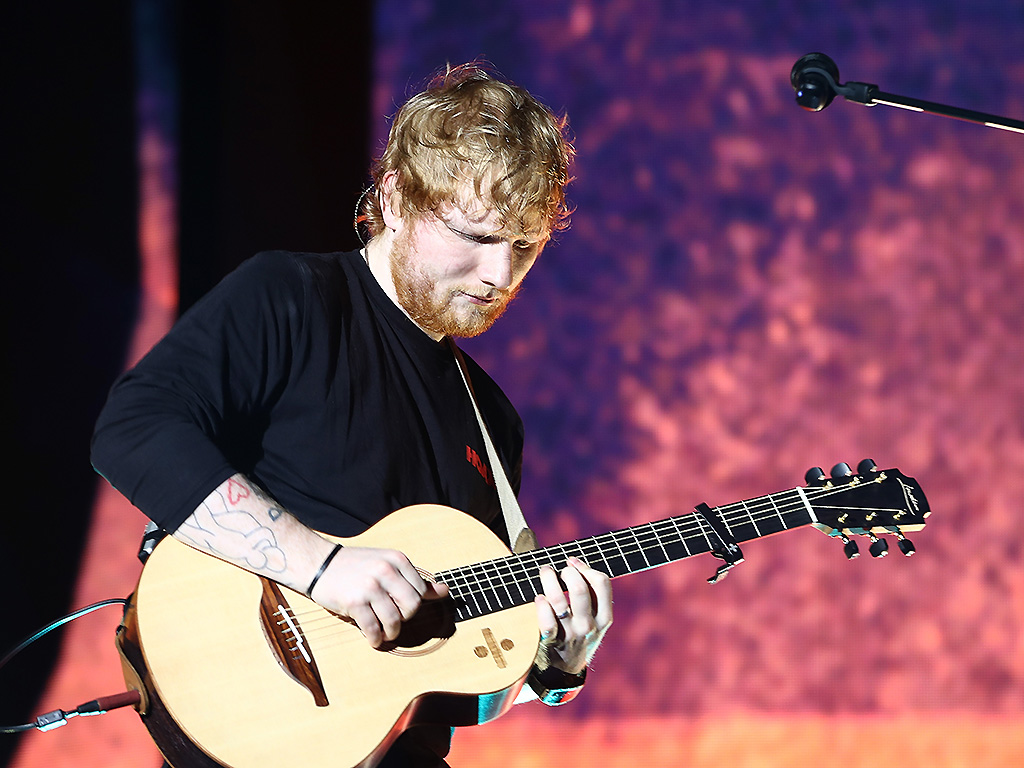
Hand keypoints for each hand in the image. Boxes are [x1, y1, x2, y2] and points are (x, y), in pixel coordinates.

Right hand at [310, 546, 448, 648]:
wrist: (320, 564)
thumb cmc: (356, 566)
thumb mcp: (388, 564)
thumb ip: (415, 579)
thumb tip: (445, 590)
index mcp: (397, 559)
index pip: (421, 591)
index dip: (413, 604)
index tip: (403, 608)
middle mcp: (386, 571)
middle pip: (412, 607)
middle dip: (405, 619)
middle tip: (395, 621)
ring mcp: (370, 586)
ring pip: (394, 620)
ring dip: (391, 633)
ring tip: (385, 633)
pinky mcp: (354, 602)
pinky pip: (372, 628)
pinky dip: (376, 639)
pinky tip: (373, 638)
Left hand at [534, 556, 612, 674]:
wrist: (565, 672)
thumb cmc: (578, 636)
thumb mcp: (596, 621)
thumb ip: (592, 596)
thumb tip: (574, 562)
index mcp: (604, 618)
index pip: (601, 582)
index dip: (585, 567)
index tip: (572, 562)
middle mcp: (588, 626)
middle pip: (579, 588)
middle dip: (567, 572)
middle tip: (559, 569)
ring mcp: (569, 635)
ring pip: (558, 600)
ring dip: (548, 579)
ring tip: (545, 572)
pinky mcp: (551, 642)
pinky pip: (544, 620)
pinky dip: (540, 604)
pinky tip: (538, 598)